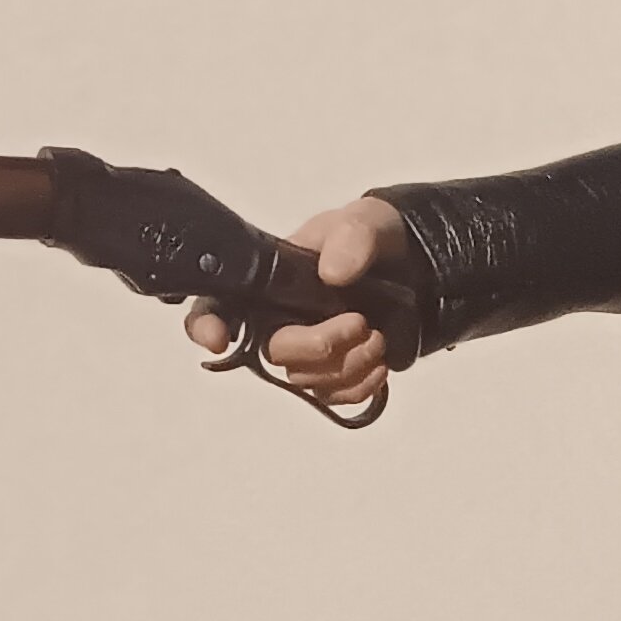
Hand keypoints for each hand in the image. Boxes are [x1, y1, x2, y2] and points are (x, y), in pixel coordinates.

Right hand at [187, 195, 406, 411]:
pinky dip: (359, 387)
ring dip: (345, 366)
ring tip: (377, 336)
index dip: (206, 325)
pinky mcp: (333, 374)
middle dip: (313, 345)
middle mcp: (278, 318)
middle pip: (269, 351)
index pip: (218, 304)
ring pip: (303, 380)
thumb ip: (351, 237)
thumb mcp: (365, 222)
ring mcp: (305, 351)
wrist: (414, 269)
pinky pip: (332, 398)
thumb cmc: (372, 240)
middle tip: (359, 321)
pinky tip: (380, 364)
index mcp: (269, 279)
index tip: (220, 340)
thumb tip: (332, 272)